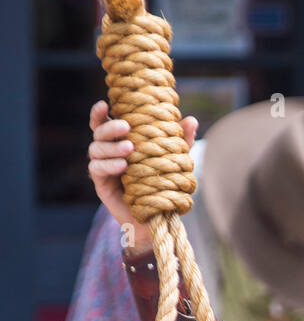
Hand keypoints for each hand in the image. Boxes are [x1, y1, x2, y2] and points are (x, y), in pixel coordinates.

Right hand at [87, 99, 198, 252]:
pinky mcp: (101, 184)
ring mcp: (102, 167)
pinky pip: (97, 169)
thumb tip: (191, 119)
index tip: (104, 103)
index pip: (103, 122)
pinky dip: (109, 165)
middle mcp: (107, 151)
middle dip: (110, 127)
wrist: (158, 216)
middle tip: (126, 127)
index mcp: (119, 140)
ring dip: (111, 147)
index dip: (99, 112)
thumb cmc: (163, 182)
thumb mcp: (173, 159)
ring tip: (129, 148)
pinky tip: (123, 165)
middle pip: (98, 132)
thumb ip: (180, 140)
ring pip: (95, 149)